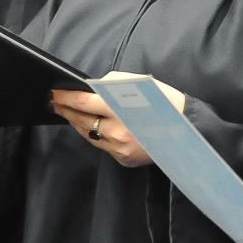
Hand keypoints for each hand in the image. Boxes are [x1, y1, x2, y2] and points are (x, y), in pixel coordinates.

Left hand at [50, 83, 164, 166]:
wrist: (189, 130)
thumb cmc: (166, 102)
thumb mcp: (141, 84)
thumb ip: (113, 84)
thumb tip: (91, 87)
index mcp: (120, 110)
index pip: (82, 102)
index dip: (64, 97)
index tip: (54, 92)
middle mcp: (117, 132)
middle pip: (81, 120)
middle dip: (65, 109)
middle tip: (54, 102)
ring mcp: (119, 148)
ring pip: (88, 134)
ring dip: (77, 122)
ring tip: (69, 111)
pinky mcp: (123, 159)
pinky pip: (102, 145)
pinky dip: (95, 134)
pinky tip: (90, 125)